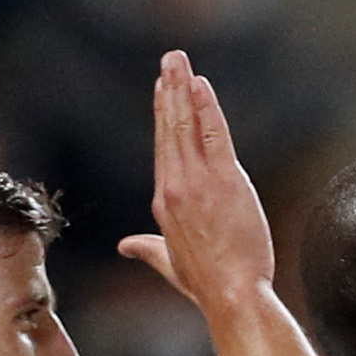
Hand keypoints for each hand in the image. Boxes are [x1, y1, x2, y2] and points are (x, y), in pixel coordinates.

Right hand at [118, 50, 275, 318]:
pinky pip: (213, 135)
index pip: (164, 147)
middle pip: (170, 129)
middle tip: (169, 59)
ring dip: (183, 89)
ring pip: (187, 126)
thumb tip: (125, 246)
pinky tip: (202, 85)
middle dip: (169, 90)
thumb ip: (147, 249)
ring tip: (180, 60)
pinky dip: (207, 108)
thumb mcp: (170, 264)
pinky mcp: (224, 181)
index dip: (163, 115)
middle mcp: (175, 186)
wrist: (230, 295)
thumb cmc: (206, 284)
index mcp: (164, 201)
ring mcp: (197, 181)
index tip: (162, 89)